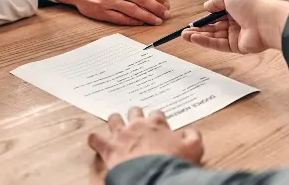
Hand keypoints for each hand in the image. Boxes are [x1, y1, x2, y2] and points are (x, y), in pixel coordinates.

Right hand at [53, 0, 170, 25]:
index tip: (166, 3)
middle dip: (157, 8)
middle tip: (166, 14)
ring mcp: (108, 0)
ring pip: (133, 10)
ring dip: (148, 17)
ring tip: (157, 21)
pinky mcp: (101, 12)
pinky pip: (121, 18)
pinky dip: (133, 21)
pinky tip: (141, 23)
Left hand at [88, 107, 203, 171]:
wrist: (154, 175)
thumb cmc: (173, 162)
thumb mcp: (194, 148)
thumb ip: (193, 135)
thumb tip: (190, 131)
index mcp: (157, 124)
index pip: (156, 113)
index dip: (157, 118)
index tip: (157, 122)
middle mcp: (137, 125)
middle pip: (134, 111)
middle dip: (135, 114)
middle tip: (136, 118)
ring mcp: (121, 135)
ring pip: (114, 120)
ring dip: (115, 121)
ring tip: (116, 122)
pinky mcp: (109, 148)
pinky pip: (95, 139)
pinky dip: (94, 139)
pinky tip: (94, 139)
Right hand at [180, 0, 288, 53]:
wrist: (266, 21)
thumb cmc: (250, 4)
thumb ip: (216, 1)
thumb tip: (206, 6)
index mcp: (236, 8)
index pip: (216, 14)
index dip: (204, 18)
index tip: (193, 21)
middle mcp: (236, 22)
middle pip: (213, 27)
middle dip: (198, 29)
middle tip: (185, 31)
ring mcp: (236, 35)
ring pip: (214, 36)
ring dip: (199, 36)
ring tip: (184, 36)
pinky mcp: (237, 47)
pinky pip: (218, 44)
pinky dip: (205, 42)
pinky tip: (194, 39)